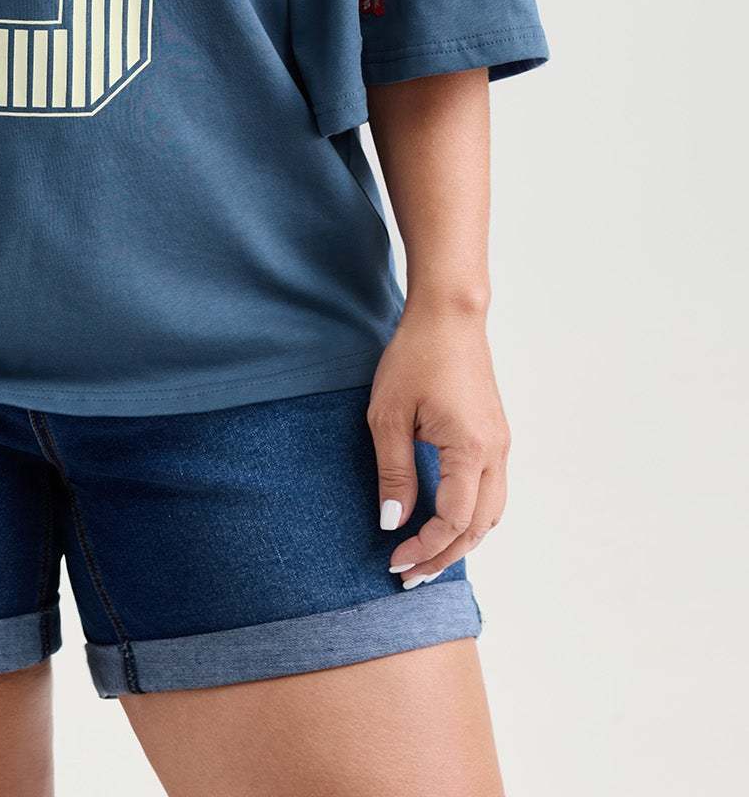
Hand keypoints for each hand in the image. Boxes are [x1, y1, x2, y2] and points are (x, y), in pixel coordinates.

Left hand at [367, 298, 510, 587]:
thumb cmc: (415, 357)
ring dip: (461, 539)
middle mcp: (496, 452)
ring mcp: (501, 444)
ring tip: (426, 556)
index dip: (426, 547)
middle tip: (409, 576)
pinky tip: (444, 520)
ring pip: (491, 513)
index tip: (395, 561)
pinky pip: (491, 491)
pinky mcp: (496, 435)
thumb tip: (393, 523)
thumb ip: (394, 473)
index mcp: (471, 449)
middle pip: (478, 527)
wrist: (449, 316)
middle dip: (444, 556)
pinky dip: (471, 516)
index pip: (454, 520)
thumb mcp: (389, 415)